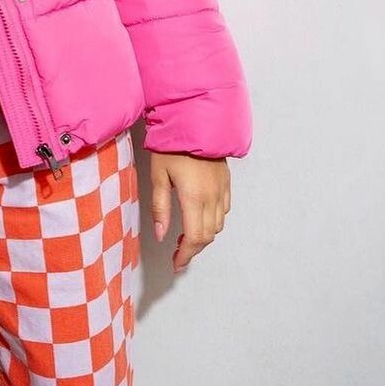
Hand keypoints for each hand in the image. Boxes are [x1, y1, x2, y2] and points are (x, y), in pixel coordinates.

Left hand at [148, 151, 230, 272]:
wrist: (195, 121)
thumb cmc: (172, 145)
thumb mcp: (158, 176)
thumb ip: (160, 208)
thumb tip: (160, 235)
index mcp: (194, 198)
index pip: (194, 238)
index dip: (185, 255)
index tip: (176, 264)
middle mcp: (212, 198)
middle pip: (208, 236)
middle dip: (193, 249)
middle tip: (178, 252)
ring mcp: (222, 190)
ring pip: (218, 225)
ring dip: (204, 235)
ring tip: (187, 236)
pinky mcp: (226, 182)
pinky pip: (225, 210)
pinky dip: (214, 220)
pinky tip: (201, 216)